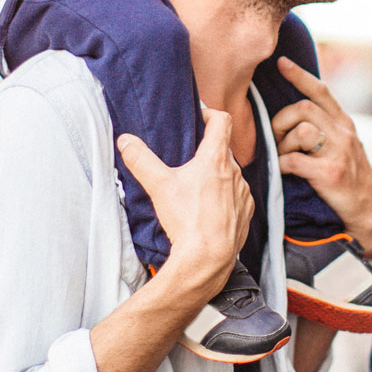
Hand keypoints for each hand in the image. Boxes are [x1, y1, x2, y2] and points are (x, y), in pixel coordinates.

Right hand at [117, 106, 252, 297]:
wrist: (207, 259)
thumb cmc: (187, 220)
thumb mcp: (159, 186)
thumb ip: (141, 160)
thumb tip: (126, 141)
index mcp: (215, 159)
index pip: (222, 121)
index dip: (210, 113)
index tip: (199, 117)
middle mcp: (235, 172)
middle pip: (223, 150)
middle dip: (207, 150)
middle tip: (188, 158)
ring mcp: (243, 193)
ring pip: (230, 174)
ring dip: (216, 175)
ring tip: (196, 187)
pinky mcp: (246, 213)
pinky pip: (237, 196)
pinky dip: (225, 196)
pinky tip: (209, 208)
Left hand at [270, 57, 371, 253]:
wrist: (366, 212)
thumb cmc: (349, 178)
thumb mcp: (343, 145)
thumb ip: (326, 127)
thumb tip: (296, 112)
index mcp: (344, 123)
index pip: (321, 91)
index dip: (300, 75)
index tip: (282, 63)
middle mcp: (343, 132)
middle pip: (302, 108)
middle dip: (281, 121)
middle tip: (277, 138)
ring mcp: (338, 152)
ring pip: (300, 131)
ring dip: (283, 145)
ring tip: (285, 158)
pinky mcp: (330, 173)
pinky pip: (294, 160)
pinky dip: (283, 165)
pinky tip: (285, 172)